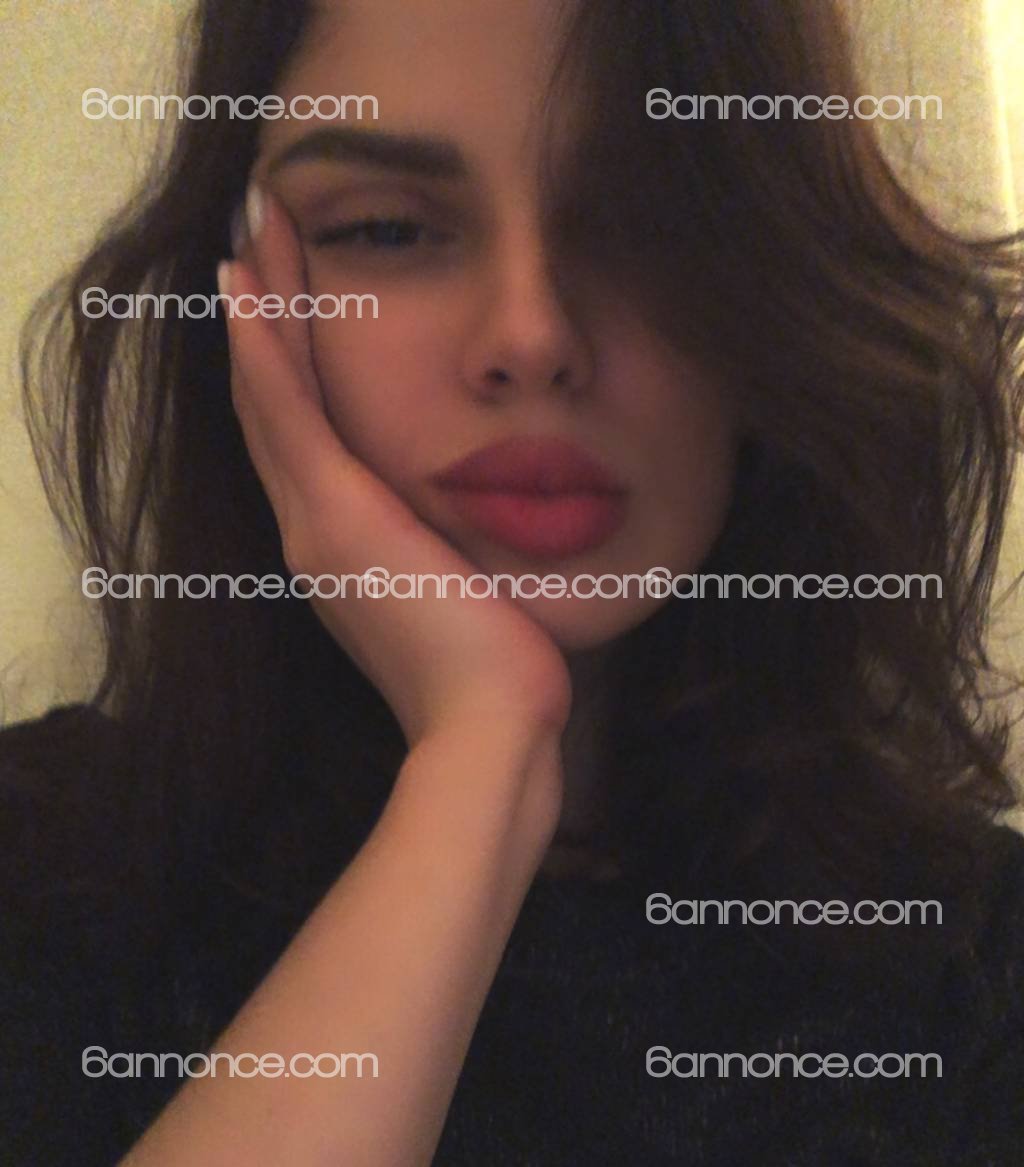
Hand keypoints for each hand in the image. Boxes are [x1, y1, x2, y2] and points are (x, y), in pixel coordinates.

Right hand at [219, 186, 572, 749]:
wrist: (488, 725)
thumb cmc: (494, 666)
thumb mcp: (470, 587)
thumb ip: (458, 545)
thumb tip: (491, 513)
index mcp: (343, 543)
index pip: (307, 431)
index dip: (290, 361)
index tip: (289, 295)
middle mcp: (311, 528)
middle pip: (276, 403)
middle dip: (267, 319)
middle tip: (253, 241)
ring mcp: (315, 522)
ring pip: (272, 396)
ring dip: (259, 313)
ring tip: (247, 237)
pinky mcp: (337, 515)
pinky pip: (288, 414)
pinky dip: (264, 350)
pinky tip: (246, 287)